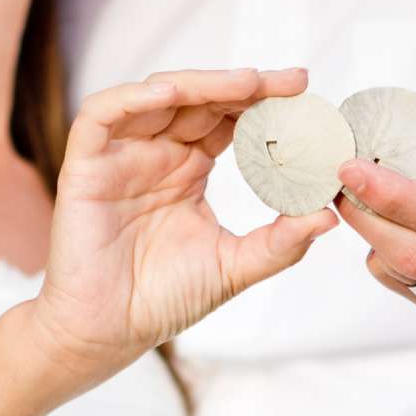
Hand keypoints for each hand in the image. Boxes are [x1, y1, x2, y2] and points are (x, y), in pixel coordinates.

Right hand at [33, 67, 336, 382]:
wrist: (108, 333)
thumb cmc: (163, 300)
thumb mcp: (235, 267)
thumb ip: (281, 242)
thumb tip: (331, 216)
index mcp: (188, 171)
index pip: (229, 120)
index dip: (264, 103)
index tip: (305, 94)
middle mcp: (156, 154)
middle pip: (199, 100)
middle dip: (244, 86)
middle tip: (288, 82)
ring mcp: (120, 156)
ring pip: (157, 96)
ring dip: (200, 83)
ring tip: (245, 83)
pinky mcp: (85, 165)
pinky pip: (102, 115)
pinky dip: (133, 97)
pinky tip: (171, 94)